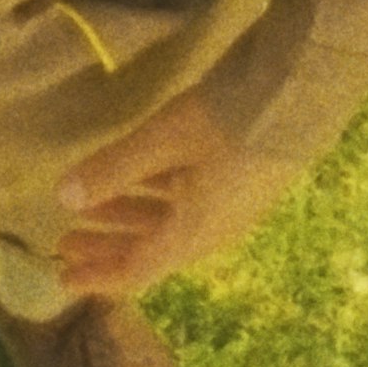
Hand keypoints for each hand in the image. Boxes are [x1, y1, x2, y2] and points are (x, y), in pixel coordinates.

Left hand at [53, 85, 296, 298]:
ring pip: (166, 220)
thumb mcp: (164, 139)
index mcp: (195, 232)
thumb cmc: (231, 118)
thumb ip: (113, 169)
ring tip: (86, 206)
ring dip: (125, 215)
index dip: (98, 276)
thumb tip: (63, 198)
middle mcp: (212, 227)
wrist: (304, 89)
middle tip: (64, 241)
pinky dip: (149, 193)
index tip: (63, 278)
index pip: (138, 269)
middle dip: (106, 245)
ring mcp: (228, 202)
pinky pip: (183, 198)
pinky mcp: (237, 175)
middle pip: (150, 247)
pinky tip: (131, 174)